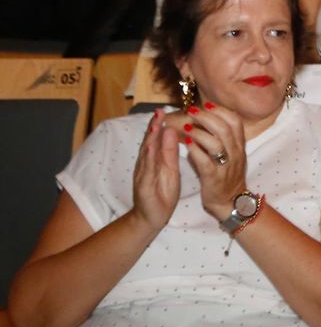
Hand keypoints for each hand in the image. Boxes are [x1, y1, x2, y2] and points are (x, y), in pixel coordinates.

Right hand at [131, 110, 180, 232]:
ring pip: (147, 154)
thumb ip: (169, 152)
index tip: (165, 110)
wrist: (151, 217)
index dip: (160, 124)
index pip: (156, 139)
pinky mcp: (143, 185)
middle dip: (154, 126)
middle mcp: (146, 164)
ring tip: (155, 124)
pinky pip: (147, 170)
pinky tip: (151, 148)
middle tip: (159, 111)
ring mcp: (143, 174)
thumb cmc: (161, 192)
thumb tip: (172, 131)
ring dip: (150, 138)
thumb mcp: (170, 169)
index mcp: (154, 160)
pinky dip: (149, 158)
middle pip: (149, 142)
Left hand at [180, 100, 249, 220]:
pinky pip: (205, 162)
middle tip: (191, 111)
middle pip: (224, 129)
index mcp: (239, 145)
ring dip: (199, 133)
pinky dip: (195, 151)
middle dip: (206, 117)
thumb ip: (221, 137)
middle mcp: (235, 154)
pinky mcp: (214, 178)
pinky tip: (186, 144)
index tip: (205, 104)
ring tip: (186, 127)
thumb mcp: (230, 153)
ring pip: (215, 144)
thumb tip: (205, 118)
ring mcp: (225, 166)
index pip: (235, 121)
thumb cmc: (226, 174)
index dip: (220, 110)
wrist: (230, 200)